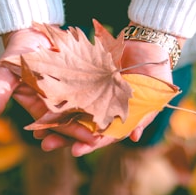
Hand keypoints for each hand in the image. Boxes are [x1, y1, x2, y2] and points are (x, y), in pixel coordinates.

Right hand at [0, 28, 98, 146]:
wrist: (33, 30)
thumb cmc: (15, 53)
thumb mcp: (3, 73)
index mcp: (39, 107)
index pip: (50, 125)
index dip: (60, 134)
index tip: (70, 143)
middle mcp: (57, 102)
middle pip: (71, 121)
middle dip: (81, 132)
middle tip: (95, 141)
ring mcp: (72, 90)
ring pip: (85, 108)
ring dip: (95, 117)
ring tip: (108, 126)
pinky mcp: (84, 77)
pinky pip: (94, 88)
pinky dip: (103, 95)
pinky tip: (115, 101)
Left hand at [40, 33, 184, 156]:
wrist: (149, 43)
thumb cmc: (157, 73)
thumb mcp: (155, 96)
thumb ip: (144, 117)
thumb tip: (135, 138)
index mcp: (118, 118)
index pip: (102, 135)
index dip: (89, 144)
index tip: (75, 151)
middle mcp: (103, 109)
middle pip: (81, 127)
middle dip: (65, 137)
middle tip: (46, 144)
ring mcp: (93, 94)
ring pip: (71, 110)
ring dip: (55, 121)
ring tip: (38, 131)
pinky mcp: (84, 78)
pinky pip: (69, 89)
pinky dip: (56, 97)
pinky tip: (41, 103)